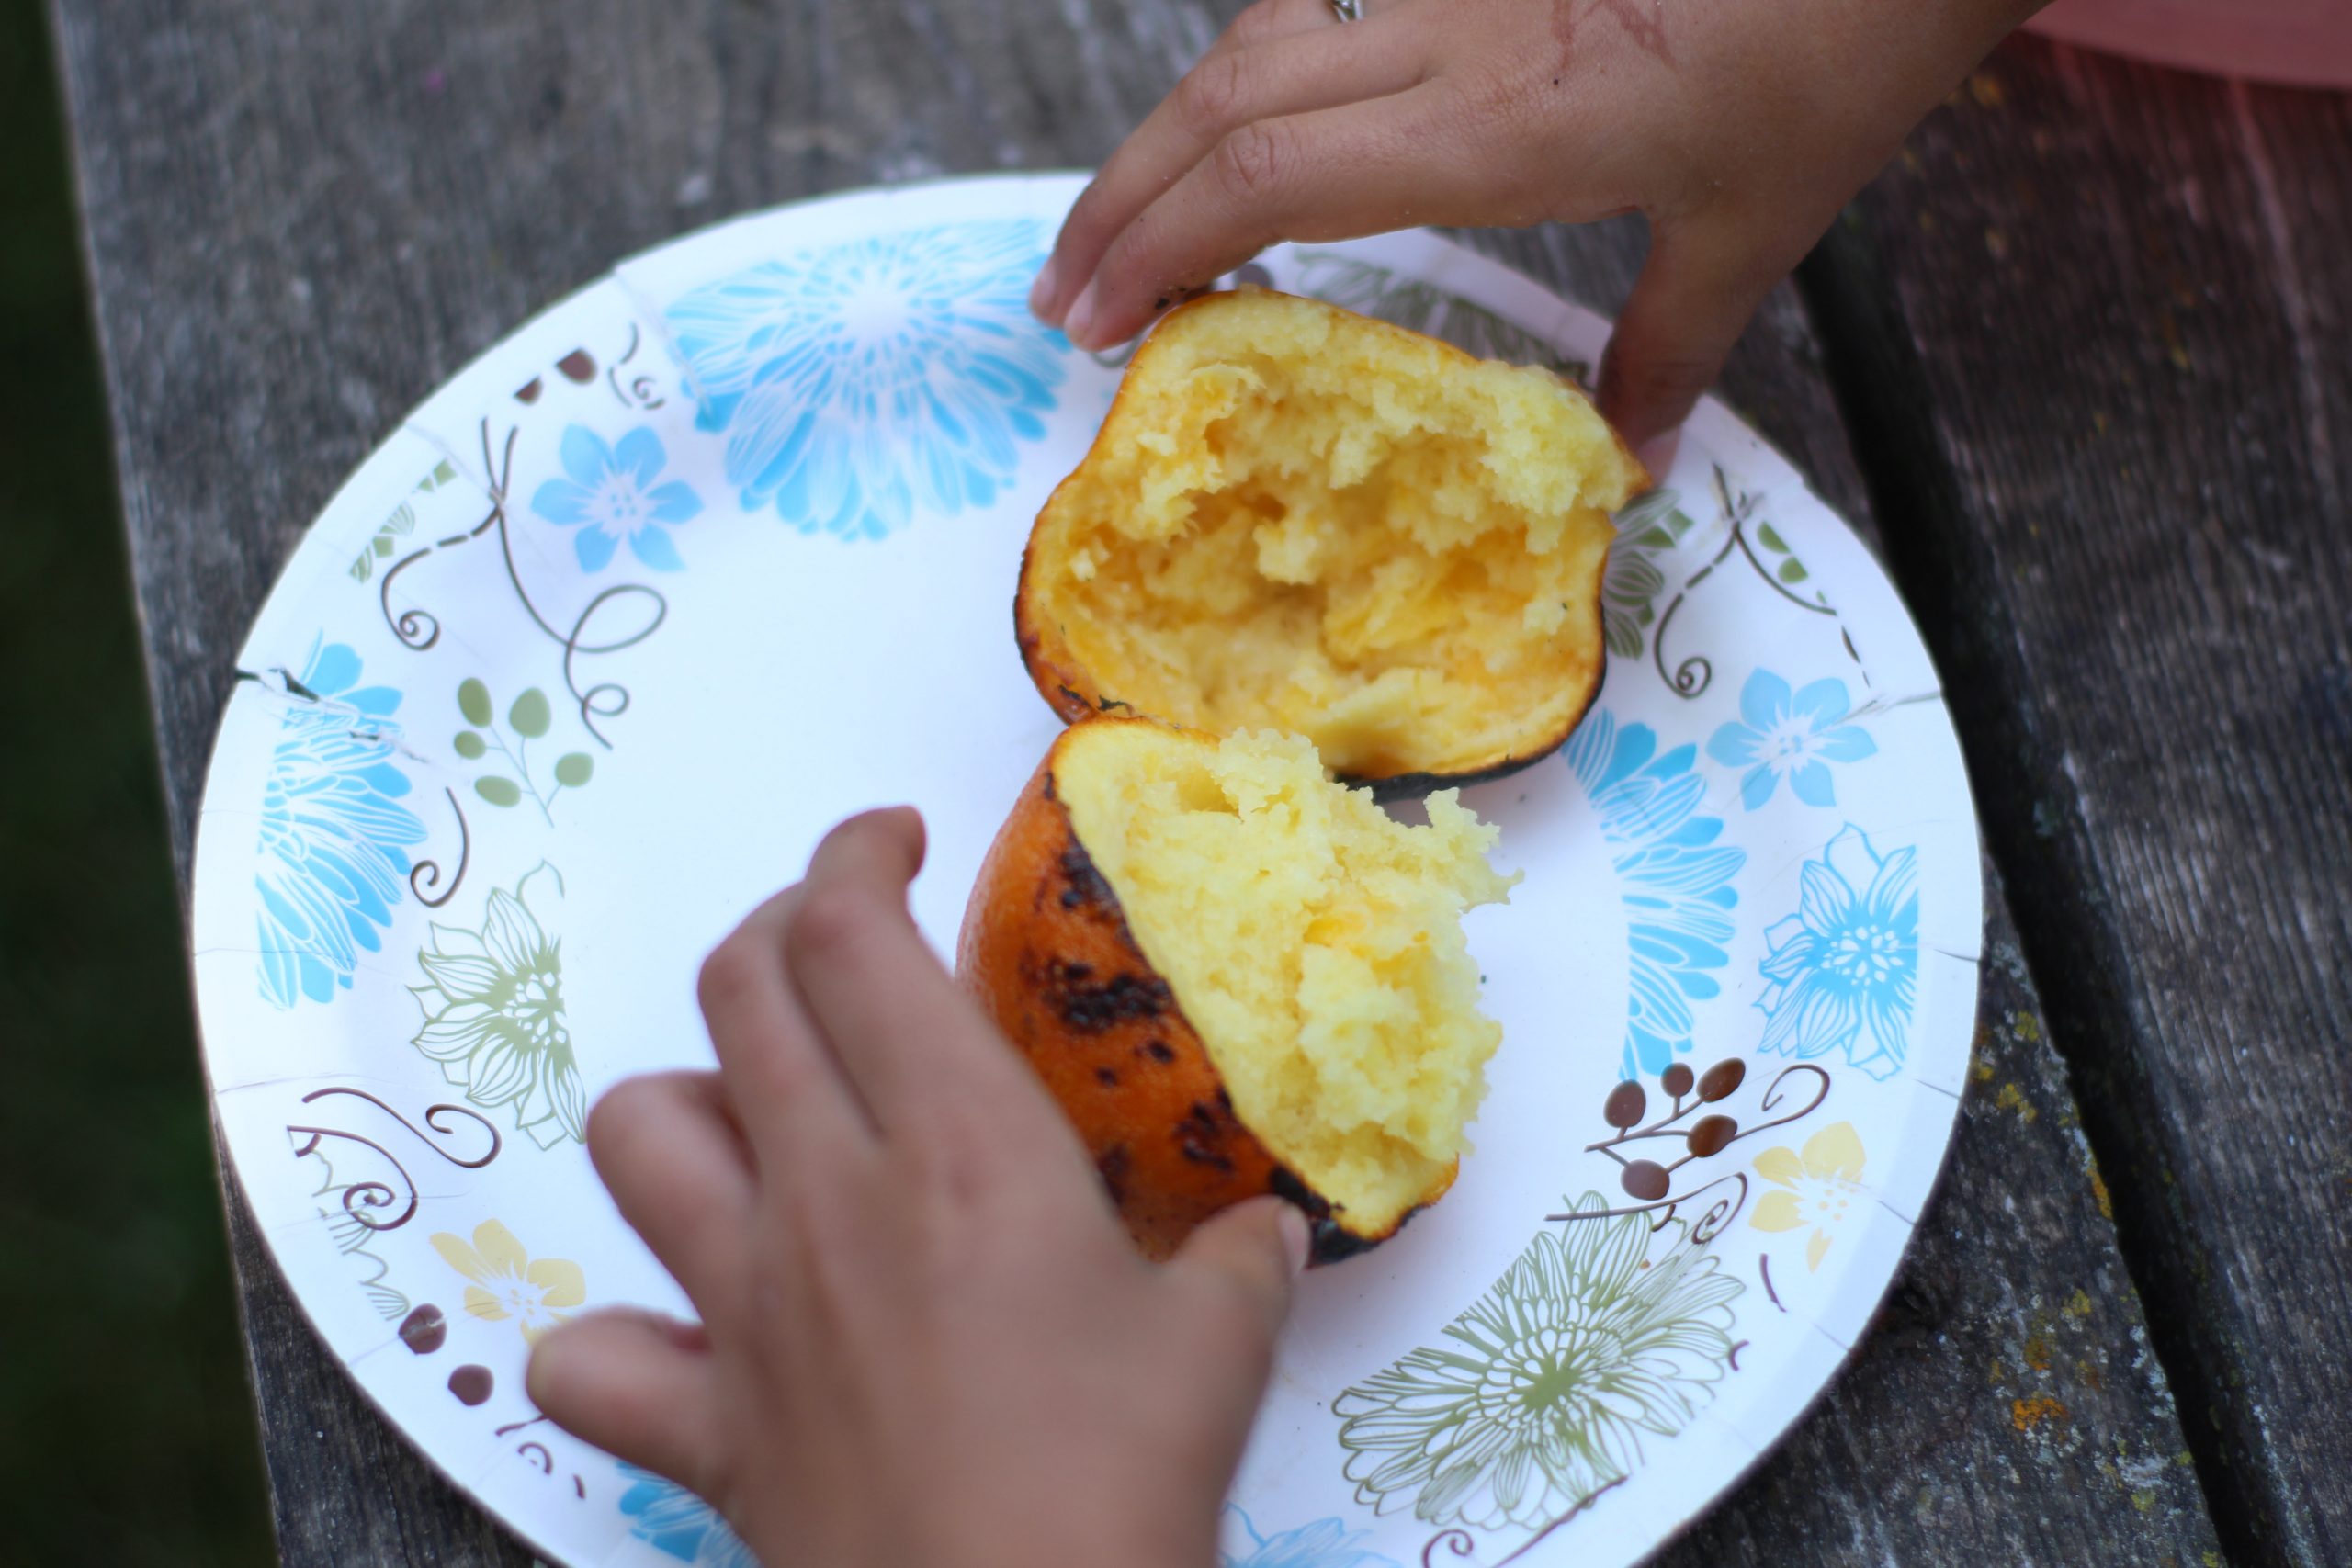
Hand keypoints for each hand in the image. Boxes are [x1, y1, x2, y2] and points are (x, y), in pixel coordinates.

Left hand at [528, 808, 1309, 1567]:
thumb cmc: (1120, 1482)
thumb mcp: (1219, 1349)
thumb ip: (1239, 1264)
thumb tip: (1267, 1231)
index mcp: (959, 1145)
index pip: (849, 932)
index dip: (853, 855)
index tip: (893, 842)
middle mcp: (827, 1196)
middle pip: (737, 989)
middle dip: (779, 928)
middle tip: (840, 944)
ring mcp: (743, 1307)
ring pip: (635, 1134)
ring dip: (684, 1096)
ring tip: (755, 1118)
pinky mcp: (699, 1425)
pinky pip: (586, 1358)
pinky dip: (613, 1333)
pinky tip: (680, 1333)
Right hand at [1031, 0, 2043, 443]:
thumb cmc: (1843, 47)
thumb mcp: (1759, 224)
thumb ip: (1672, 345)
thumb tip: (1633, 460)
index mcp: (1496, 125)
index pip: (1269, 178)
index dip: (1159, 245)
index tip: (1096, 325)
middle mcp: (1449, 39)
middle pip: (1224, 102)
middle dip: (1120, 199)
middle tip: (1061, 294)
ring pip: (1258, 40)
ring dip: (1167, 134)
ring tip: (1120, 219)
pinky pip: (1329, 3)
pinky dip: (1259, 64)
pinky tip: (1245, 101)